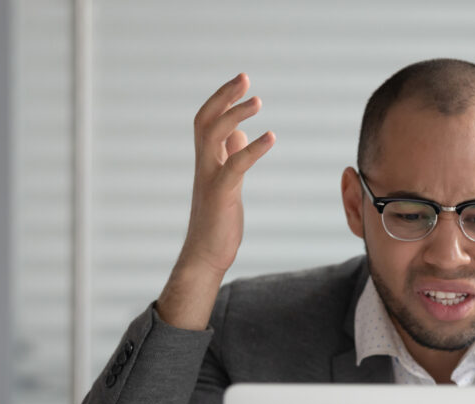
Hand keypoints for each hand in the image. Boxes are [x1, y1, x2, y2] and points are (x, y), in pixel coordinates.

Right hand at [181, 73, 274, 275]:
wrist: (206, 255)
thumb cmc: (218, 221)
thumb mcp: (227, 183)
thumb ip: (230, 157)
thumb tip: (241, 134)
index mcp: (206, 162)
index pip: (206, 121)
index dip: (221, 99)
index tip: (241, 81)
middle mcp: (204, 166)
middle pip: (205, 120)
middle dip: (224, 96)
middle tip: (244, 77)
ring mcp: (210, 179)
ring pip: (213, 136)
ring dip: (235, 115)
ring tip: (257, 101)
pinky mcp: (221, 196)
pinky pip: (235, 166)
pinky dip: (252, 149)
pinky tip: (270, 137)